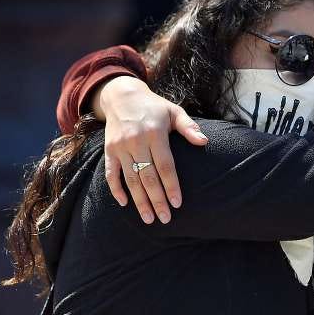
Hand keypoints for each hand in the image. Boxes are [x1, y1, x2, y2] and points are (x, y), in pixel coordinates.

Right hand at [94, 76, 208, 223]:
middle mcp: (136, 141)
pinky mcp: (109, 150)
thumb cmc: (154, 107)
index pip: (165, 165)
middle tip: (164, 218)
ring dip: (139, 201)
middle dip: (156, 200)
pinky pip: (111, 173)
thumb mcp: (173, 111)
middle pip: (148, 177)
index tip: (177, 204)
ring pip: (130, 179)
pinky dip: (116, 189)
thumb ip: (188, 127)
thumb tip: (204, 141)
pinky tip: (124, 203)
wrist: (121, 96)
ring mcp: (121, 147)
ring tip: (148, 218)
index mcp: (155, 133)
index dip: (171, 186)